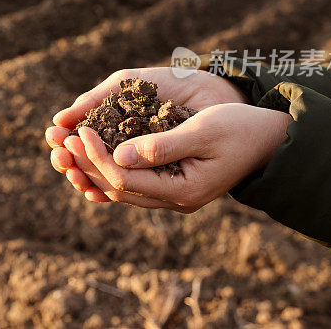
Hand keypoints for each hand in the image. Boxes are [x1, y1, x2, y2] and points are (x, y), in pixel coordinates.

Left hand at [67, 103, 290, 210]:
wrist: (270, 142)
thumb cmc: (240, 129)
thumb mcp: (203, 130)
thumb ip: (161, 145)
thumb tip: (117, 155)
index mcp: (182, 191)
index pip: (124, 177)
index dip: (96, 156)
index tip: (78, 131)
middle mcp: (175, 202)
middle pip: (116, 187)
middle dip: (86, 163)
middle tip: (60, 138)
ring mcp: (172, 198)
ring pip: (120, 188)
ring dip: (92, 167)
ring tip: (68, 144)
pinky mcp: (171, 186)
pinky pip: (132, 184)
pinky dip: (109, 169)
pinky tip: (90, 155)